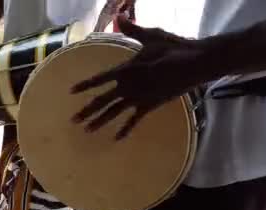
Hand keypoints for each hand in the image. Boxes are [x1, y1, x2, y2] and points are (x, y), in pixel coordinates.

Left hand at [72, 16, 207, 139]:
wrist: (195, 64)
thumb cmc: (173, 48)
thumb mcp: (150, 37)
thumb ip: (132, 29)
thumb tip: (119, 15)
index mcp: (126, 69)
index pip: (100, 79)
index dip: (85, 85)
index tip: (71, 91)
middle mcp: (128, 86)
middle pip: (103, 101)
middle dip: (87, 111)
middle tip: (73, 120)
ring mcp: (138, 98)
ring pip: (114, 113)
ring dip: (100, 122)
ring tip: (86, 130)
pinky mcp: (150, 105)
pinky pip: (134, 120)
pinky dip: (125, 129)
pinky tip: (116, 138)